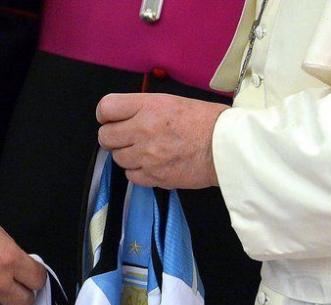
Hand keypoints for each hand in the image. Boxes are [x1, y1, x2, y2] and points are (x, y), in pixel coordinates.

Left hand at [96, 93, 228, 189]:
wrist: (225, 148)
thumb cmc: (206, 121)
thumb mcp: (173, 102)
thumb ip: (146, 109)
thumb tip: (128, 118)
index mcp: (148, 106)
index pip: (106, 108)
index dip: (105, 115)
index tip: (111, 119)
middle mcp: (142, 130)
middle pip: (105, 137)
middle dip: (113, 138)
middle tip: (126, 138)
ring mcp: (146, 156)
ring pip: (117, 158)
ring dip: (126, 156)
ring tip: (145, 151)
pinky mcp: (152, 177)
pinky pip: (131, 176)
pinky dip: (137, 172)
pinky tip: (151, 165)